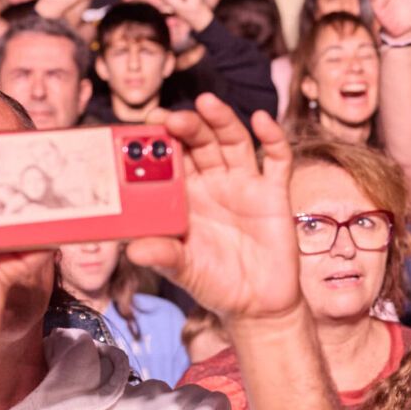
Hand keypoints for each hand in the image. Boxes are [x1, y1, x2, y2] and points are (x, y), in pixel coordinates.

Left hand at [127, 96, 301, 323]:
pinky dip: (273, 137)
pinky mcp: (274, 193)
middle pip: (201, 142)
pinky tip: (262, 120)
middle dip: (188, 126)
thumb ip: (163, 256)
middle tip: (173, 118)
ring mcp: (245, 184)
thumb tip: (133, 250)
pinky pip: (277, 159)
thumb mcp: (183, 271)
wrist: (258, 305)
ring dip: (222, 120)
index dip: (160, 140)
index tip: (146, 126)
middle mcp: (214, 183)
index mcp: (186, 196)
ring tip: (207, 104)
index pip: (171, 158)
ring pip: (234, 142)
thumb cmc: (215, 283)